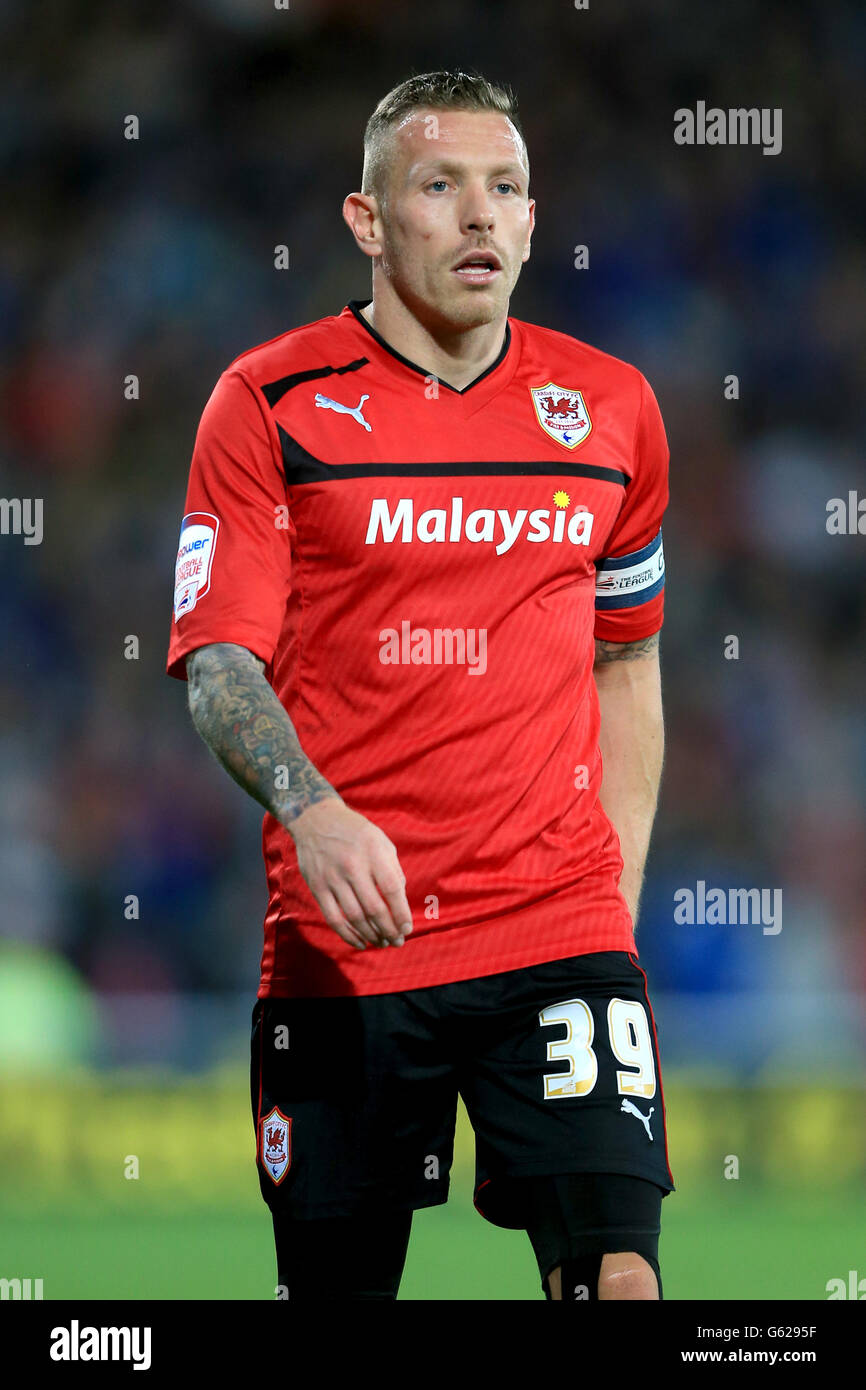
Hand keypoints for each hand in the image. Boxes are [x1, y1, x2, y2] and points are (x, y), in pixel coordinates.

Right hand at [286, 797, 413, 950]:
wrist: (316, 819)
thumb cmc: (356, 832)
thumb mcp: (381, 841)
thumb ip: (393, 869)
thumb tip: (400, 901)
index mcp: (373, 852)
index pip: (391, 889)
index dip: (401, 912)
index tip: (407, 928)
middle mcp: (353, 866)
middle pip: (374, 908)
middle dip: (389, 930)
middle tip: (397, 942)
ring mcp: (333, 878)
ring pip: (354, 917)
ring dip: (371, 935)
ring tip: (382, 943)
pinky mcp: (317, 887)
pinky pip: (333, 918)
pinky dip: (348, 935)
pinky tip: (360, 943)